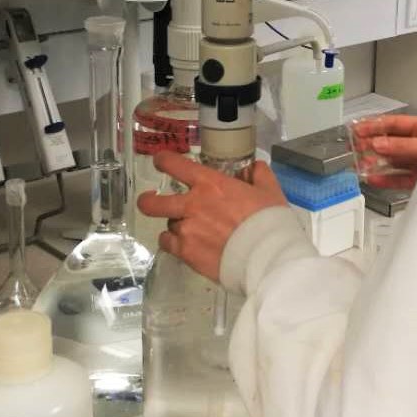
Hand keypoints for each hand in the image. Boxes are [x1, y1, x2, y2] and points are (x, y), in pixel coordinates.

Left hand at [137, 152, 287, 282]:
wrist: (266, 255)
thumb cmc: (268, 220)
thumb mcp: (269, 190)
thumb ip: (258, 174)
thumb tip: (252, 169)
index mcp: (210, 184)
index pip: (175, 165)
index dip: (163, 160)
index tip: (161, 161)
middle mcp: (192, 204)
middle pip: (153, 201)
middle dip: (147, 200)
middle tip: (149, 200)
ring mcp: (186, 229)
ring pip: (167, 225)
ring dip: (176, 225)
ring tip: (190, 231)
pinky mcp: (186, 252)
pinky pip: (168, 245)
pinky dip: (174, 243)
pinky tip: (185, 245)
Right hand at [351, 114, 416, 189]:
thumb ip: (403, 146)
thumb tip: (378, 143)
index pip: (393, 124)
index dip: (374, 126)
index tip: (357, 129)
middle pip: (390, 143)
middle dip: (370, 144)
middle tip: (353, 148)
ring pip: (392, 161)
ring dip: (375, 162)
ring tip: (358, 165)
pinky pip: (399, 178)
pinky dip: (385, 179)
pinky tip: (373, 179)